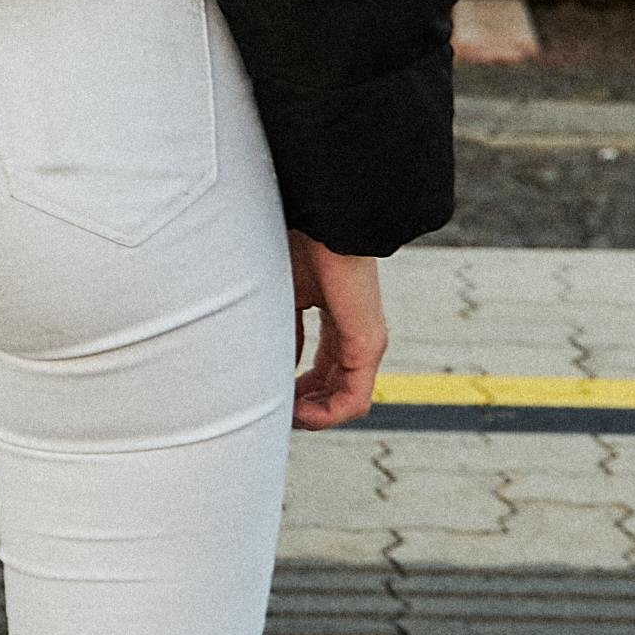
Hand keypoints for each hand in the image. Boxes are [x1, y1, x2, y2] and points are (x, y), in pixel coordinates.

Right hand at [288, 230, 383, 428]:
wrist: (322, 219)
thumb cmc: (299, 243)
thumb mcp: (282, 298)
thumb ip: (282, 335)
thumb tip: (273, 369)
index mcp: (338, 319)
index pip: (322, 370)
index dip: (294, 390)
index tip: (266, 393)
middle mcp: (356, 335)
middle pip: (333, 390)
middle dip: (301, 407)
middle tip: (270, 411)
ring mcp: (366, 342)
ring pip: (344, 402)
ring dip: (311, 416)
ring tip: (280, 415)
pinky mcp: (368, 345)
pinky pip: (353, 400)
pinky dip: (325, 414)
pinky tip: (296, 412)